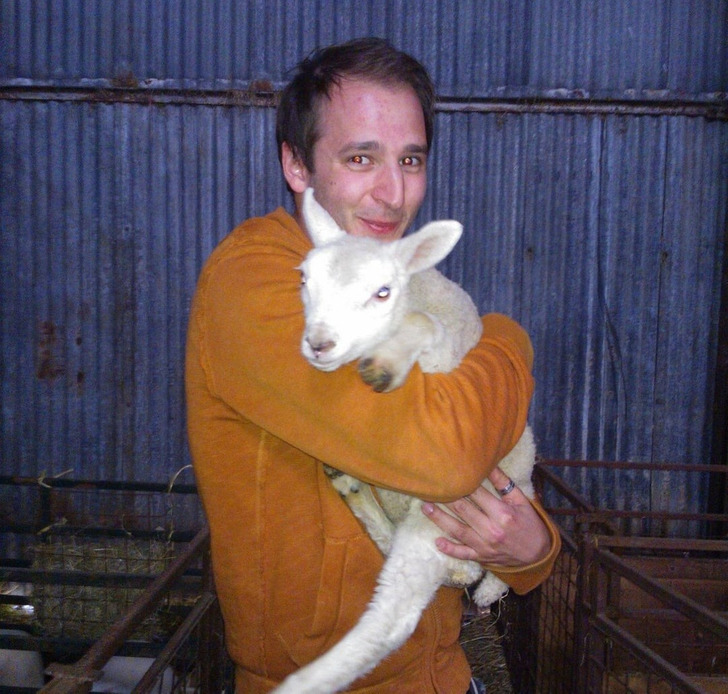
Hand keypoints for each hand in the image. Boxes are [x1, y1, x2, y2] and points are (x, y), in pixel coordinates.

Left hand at [422, 466, 549, 566]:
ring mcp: (485, 546)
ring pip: (458, 531)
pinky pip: (463, 554)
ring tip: (425, 507)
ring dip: (440, 519)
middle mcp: (492, 530)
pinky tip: (437, 542)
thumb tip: (487, 464)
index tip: (447, 473)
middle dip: (446, 498)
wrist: (539, 555)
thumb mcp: (521, 501)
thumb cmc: (529, 523)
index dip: (461, 483)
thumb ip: (503, 483)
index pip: (477, 494)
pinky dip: (450, 549)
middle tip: (430, 488)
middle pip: (464, 510)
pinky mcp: (481, 558)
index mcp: (502, 514)